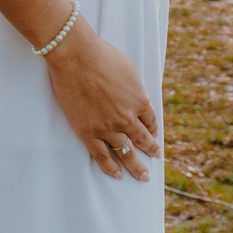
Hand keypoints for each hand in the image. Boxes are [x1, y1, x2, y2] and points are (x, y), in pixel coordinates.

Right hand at [43, 20, 161, 180]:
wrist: (76, 57)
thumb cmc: (102, 56)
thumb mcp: (129, 70)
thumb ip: (135, 88)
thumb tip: (137, 99)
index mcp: (140, 100)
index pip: (151, 121)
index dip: (153, 130)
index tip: (154, 136)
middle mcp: (127, 118)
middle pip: (143, 140)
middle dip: (151, 151)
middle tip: (156, 160)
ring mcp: (108, 128)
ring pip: (126, 153)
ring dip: (136, 166)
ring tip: (143, 176)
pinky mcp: (88, 133)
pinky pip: (102, 156)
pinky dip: (111, 168)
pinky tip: (117, 175)